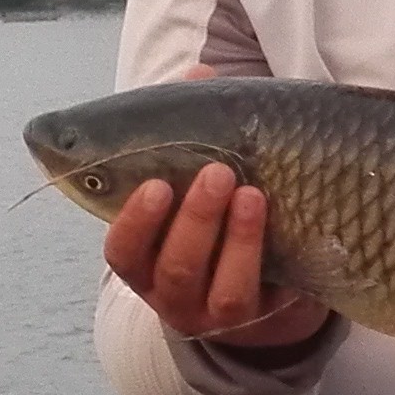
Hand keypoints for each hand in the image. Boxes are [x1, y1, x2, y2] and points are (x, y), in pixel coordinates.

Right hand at [104, 72, 331, 351]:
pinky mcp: (260, 321)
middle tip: (217, 172)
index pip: (123, 250)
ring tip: (251, 193)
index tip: (156, 185)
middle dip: (194, 220)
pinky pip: (260, 299)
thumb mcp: (195, 178)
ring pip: (219, 290)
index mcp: (145, 259)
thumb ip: (188, 130)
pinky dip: (262, 258)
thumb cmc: (215, 217)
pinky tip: (272, 222)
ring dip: (234, 239)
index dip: (133, 222)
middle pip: (173, 268)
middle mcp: (172, 293)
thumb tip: (200, 73)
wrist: (265, 283)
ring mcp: (217, 313)